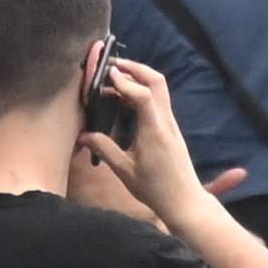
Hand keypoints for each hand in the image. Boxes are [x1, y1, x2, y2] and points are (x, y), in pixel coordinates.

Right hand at [90, 49, 191, 193]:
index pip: (143, 95)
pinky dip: (142, 92)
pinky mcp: (171, 129)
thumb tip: (83, 136)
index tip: (108, 74)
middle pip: (157, 82)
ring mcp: (170, 124)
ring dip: (139, 79)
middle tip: (113, 66)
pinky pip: (158, 101)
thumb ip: (104, 149)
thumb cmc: (155, 189)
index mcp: (154, 131)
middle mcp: (165, 122)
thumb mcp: (125, 171)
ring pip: (159, 89)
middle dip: (135, 68)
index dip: (126, 81)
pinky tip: (126, 100)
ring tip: (115, 81)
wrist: (184, 201)